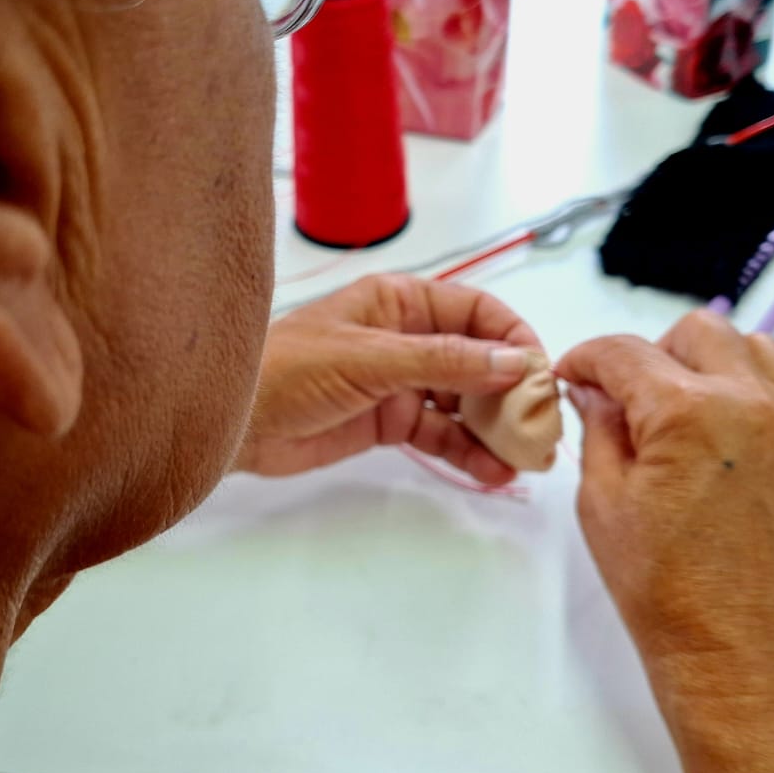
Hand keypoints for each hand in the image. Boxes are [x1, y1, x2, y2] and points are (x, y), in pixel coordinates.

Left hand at [237, 274, 542, 484]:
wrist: (232, 422)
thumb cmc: (287, 370)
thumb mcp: (369, 360)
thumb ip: (443, 362)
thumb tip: (512, 361)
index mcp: (399, 301)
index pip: (475, 310)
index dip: (512, 337)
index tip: (540, 372)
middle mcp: (405, 336)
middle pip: (477, 358)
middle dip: (511, 390)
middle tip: (541, 424)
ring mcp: (398, 381)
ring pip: (463, 401)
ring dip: (494, 426)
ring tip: (526, 456)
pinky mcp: (388, 421)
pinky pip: (440, 434)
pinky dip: (467, 452)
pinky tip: (493, 472)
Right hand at [554, 309, 773, 672]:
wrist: (736, 648)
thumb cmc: (660, 584)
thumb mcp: (602, 501)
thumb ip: (600, 429)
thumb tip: (595, 392)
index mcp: (688, 411)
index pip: (624, 352)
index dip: (586, 359)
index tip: (570, 376)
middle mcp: (749, 403)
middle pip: (698, 332)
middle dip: (652, 353)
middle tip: (626, 398)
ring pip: (754, 348)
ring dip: (709, 362)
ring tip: (679, 408)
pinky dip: (743, 397)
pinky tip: (714, 445)